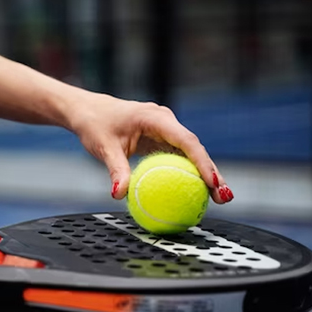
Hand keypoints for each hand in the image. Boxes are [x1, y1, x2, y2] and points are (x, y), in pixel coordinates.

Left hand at [69, 93, 232, 203]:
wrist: (88, 110)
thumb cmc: (95, 124)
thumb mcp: (104, 147)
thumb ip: (116, 170)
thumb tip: (120, 195)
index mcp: (155, 118)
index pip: (186, 141)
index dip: (202, 162)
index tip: (213, 182)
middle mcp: (165, 121)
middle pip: (194, 148)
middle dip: (212, 172)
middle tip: (224, 198)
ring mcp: (165, 129)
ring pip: (190, 153)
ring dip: (204, 174)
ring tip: (218, 200)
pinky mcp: (160, 137)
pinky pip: (177, 156)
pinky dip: (186, 173)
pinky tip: (193, 193)